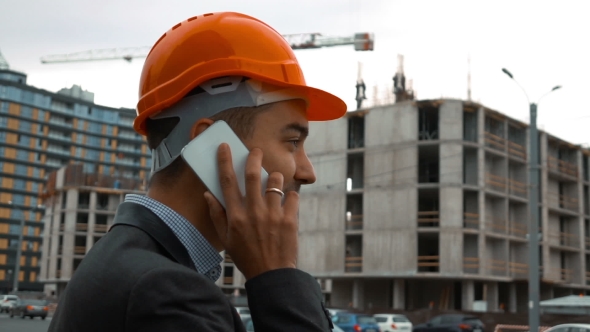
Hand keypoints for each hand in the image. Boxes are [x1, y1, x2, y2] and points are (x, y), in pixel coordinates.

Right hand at [204, 143, 298, 279]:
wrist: (272, 275)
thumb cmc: (247, 257)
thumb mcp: (226, 239)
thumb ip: (217, 215)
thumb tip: (207, 194)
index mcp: (236, 216)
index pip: (227, 182)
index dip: (225, 161)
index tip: (225, 146)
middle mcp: (254, 212)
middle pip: (253, 175)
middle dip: (254, 157)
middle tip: (256, 150)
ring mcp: (273, 215)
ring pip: (275, 182)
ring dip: (274, 177)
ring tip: (274, 181)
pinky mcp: (290, 220)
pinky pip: (292, 196)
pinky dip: (290, 195)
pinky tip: (287, 201)